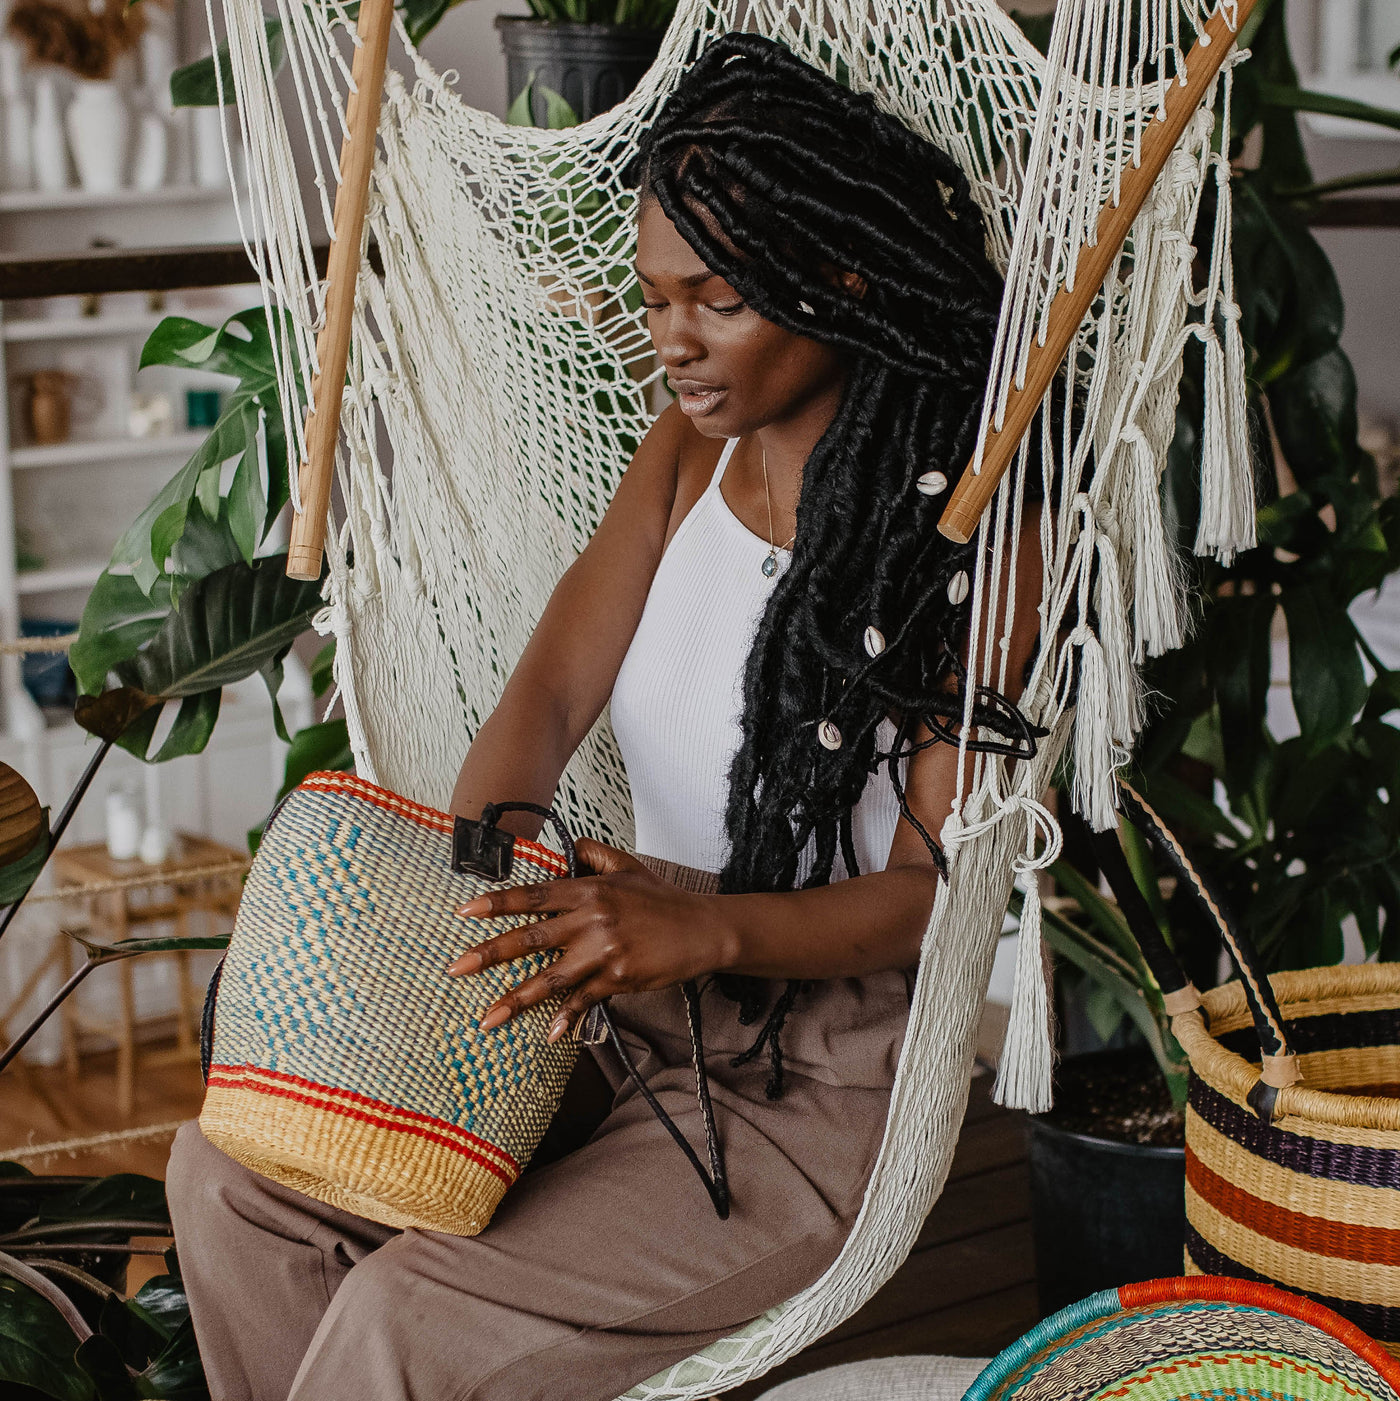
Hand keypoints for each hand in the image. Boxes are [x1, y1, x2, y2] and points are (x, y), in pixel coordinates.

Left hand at [445, 838, 732, 1043]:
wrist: (703, 929)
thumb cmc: (663, 899)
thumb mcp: (627, 866)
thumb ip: (593, 854)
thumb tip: (569, 845)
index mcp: (589, 890)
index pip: (533, 896)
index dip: (497, 903)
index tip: (464, 911)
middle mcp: (591, 920)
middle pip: (530, 938)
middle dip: (489, 954)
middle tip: (455, 968)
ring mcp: (604, 952)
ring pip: (549, 978)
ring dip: (514, 1000)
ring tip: (486, 1018)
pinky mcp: (618, 979)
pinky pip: (583, 1000)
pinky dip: (566, 1018)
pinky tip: (548, 1033)